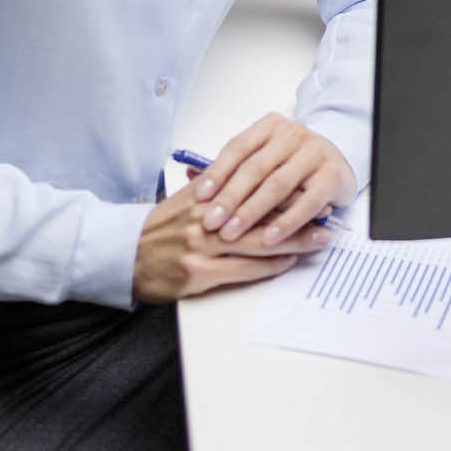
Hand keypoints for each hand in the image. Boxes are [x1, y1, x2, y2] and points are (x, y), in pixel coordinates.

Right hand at [133, 114, 353, 303]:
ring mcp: (202, 246)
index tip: (311, 186)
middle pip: (262, 212)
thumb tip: (250, 178)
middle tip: (327, 214)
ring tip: (318, 238)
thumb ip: (217, 189)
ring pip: (257, 241)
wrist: (123, 255)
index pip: (255, 185)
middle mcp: (206, 217)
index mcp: (206, 194)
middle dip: (299, 213)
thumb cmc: (157, 229)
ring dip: (292, 240)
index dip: (286, 187)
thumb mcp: (185, 200)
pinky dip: (267, 266)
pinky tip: (287, 261)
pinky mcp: (197, 272)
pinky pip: (241, 269)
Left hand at [193, 112, 353, 249]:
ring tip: (232, 233)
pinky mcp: (332, 175)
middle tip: (210, 222)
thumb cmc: (293, 163)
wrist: (340, 160)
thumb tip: (190, 175)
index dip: (218, 171)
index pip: (239, 147)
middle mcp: (293, 135)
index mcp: (271, 127)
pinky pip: (307, 202)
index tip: (200, 195)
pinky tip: (270, 238)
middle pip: (256, 168)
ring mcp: (315, 153)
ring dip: (252, 212)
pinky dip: (286, 222)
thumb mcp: (264, 156)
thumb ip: (232, 167)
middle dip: (230, 197)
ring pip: (278, 184)